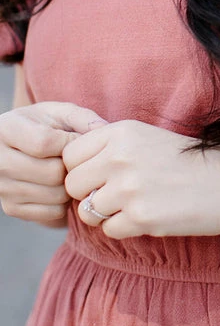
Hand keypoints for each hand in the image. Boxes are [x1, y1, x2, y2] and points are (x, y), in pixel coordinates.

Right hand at [0, 102, 107, 226]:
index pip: (44, 143)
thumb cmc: (43, 125)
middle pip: (52, 173)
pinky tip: (60, 185)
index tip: (77, 139)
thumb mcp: (58, 113)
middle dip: (73, 166)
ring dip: (71, 185)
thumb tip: (103, 129)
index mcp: (5, 129)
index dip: (70, 143)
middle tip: (76, 159)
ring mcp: (2, 188)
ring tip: (69, 171)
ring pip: (55, 195)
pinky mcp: (11, 208)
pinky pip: (52, 212)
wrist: (17, 146)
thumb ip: (81, 117)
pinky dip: (64, 202)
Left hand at [62, 119, 219, 237]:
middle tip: (114, 195)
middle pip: (72, 184)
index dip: (81, 168)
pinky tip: (147, 217)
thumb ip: (111, 146)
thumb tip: (69, 164)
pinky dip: (124, 228)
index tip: (100, 175)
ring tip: (133, 206)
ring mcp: (130, 189)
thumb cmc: (189, 162)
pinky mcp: (142, 218)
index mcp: (122, 132)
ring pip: (87, 210)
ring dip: (105, 213)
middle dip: (88, 194)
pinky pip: (109, 230)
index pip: (70, 154)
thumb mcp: (148, 138)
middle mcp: (121, 157)